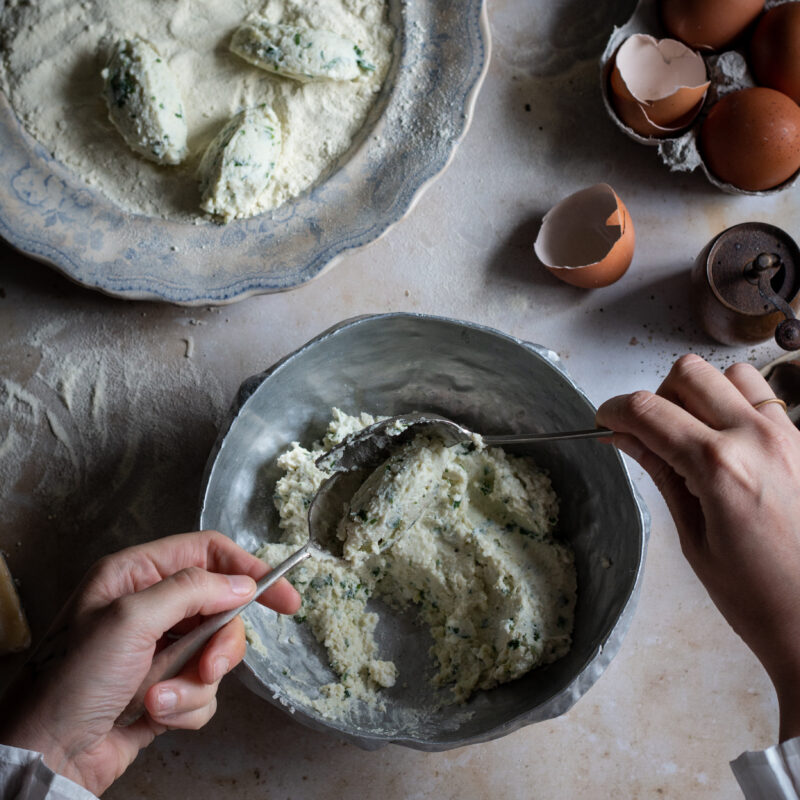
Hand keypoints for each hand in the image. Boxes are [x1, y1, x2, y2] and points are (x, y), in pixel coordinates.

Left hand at [0, 530, 299, 794]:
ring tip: (159, 700)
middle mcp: (151, 608)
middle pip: (221, 608)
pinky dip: (186, 708)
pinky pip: (204, 691)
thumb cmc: (73, 679)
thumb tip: (242, 583)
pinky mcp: (167, 689)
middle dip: (221, 643)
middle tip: (209, 667)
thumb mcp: (130, 619)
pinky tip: (153, 717)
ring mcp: (160, 651)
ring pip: (216, 654)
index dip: (248, 568)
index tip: (283, 598)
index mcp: (136, 575)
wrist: (47, 756)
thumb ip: (192, 590)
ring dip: (195, 683)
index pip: (207, 552)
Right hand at [597, 354, 799, 740]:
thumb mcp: (693, 536)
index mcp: (720, 468)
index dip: (614, 411)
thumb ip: (660, 473)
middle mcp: (757, 440)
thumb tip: (624, 437)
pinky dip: (736, 406)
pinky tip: (729, 444)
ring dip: (702, 393)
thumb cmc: (757, 595)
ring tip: (695, 433)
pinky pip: (764, 399)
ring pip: (730, 374)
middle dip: (658, 396)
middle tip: (651, 433)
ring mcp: (789, 436)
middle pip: (688, 373)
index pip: (648, 411)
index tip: (604, 422)